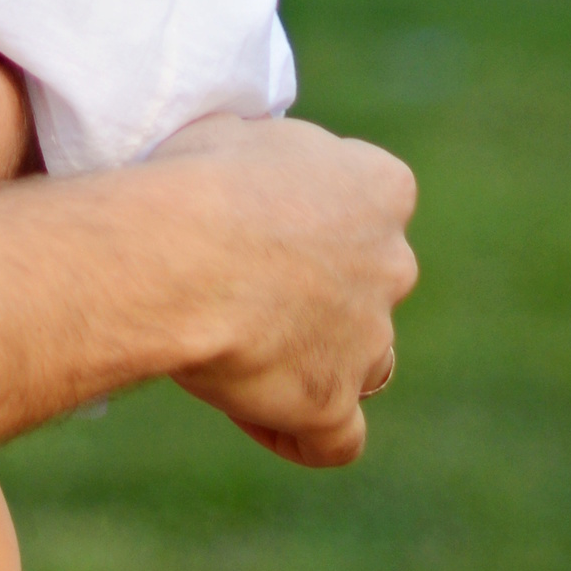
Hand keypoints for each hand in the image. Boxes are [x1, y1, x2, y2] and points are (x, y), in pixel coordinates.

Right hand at [145, 113, 419, 470]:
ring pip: (364, 359)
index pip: (371, 202)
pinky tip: (258, 416)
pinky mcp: (333, 403)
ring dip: (319, 358)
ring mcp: (370, 339)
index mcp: (380, 187)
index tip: (263, 222)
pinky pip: (335, 438)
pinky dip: (303, 433)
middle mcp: (392, 264)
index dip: (317, 216)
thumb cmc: (194, 180)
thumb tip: (254, 173)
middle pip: (370, 283)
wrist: (178, 254)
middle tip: (239, 284)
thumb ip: (271, 162)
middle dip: (319, 289)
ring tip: (243, 351)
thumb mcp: (237, 131)